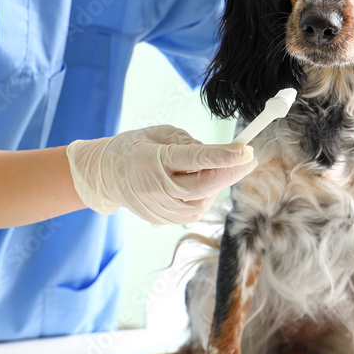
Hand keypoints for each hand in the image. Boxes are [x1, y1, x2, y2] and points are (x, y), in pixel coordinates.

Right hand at [66, 125, 256, 225]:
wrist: (104, 176)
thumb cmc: (134, 147)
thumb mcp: (157, 133)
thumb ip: (187, 141)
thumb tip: (216, 154)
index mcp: (154, 161)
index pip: (195, 159)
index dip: (223, 156)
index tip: (246, 151)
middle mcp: (157, 188)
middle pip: (205, 185)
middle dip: (232, 172)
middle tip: (249, 159)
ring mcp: (161, 208)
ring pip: (204, 200)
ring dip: (216, 184)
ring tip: (211, 168)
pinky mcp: (164, 220)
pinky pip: (195, 209)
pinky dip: (204, 195)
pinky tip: (197, 183)